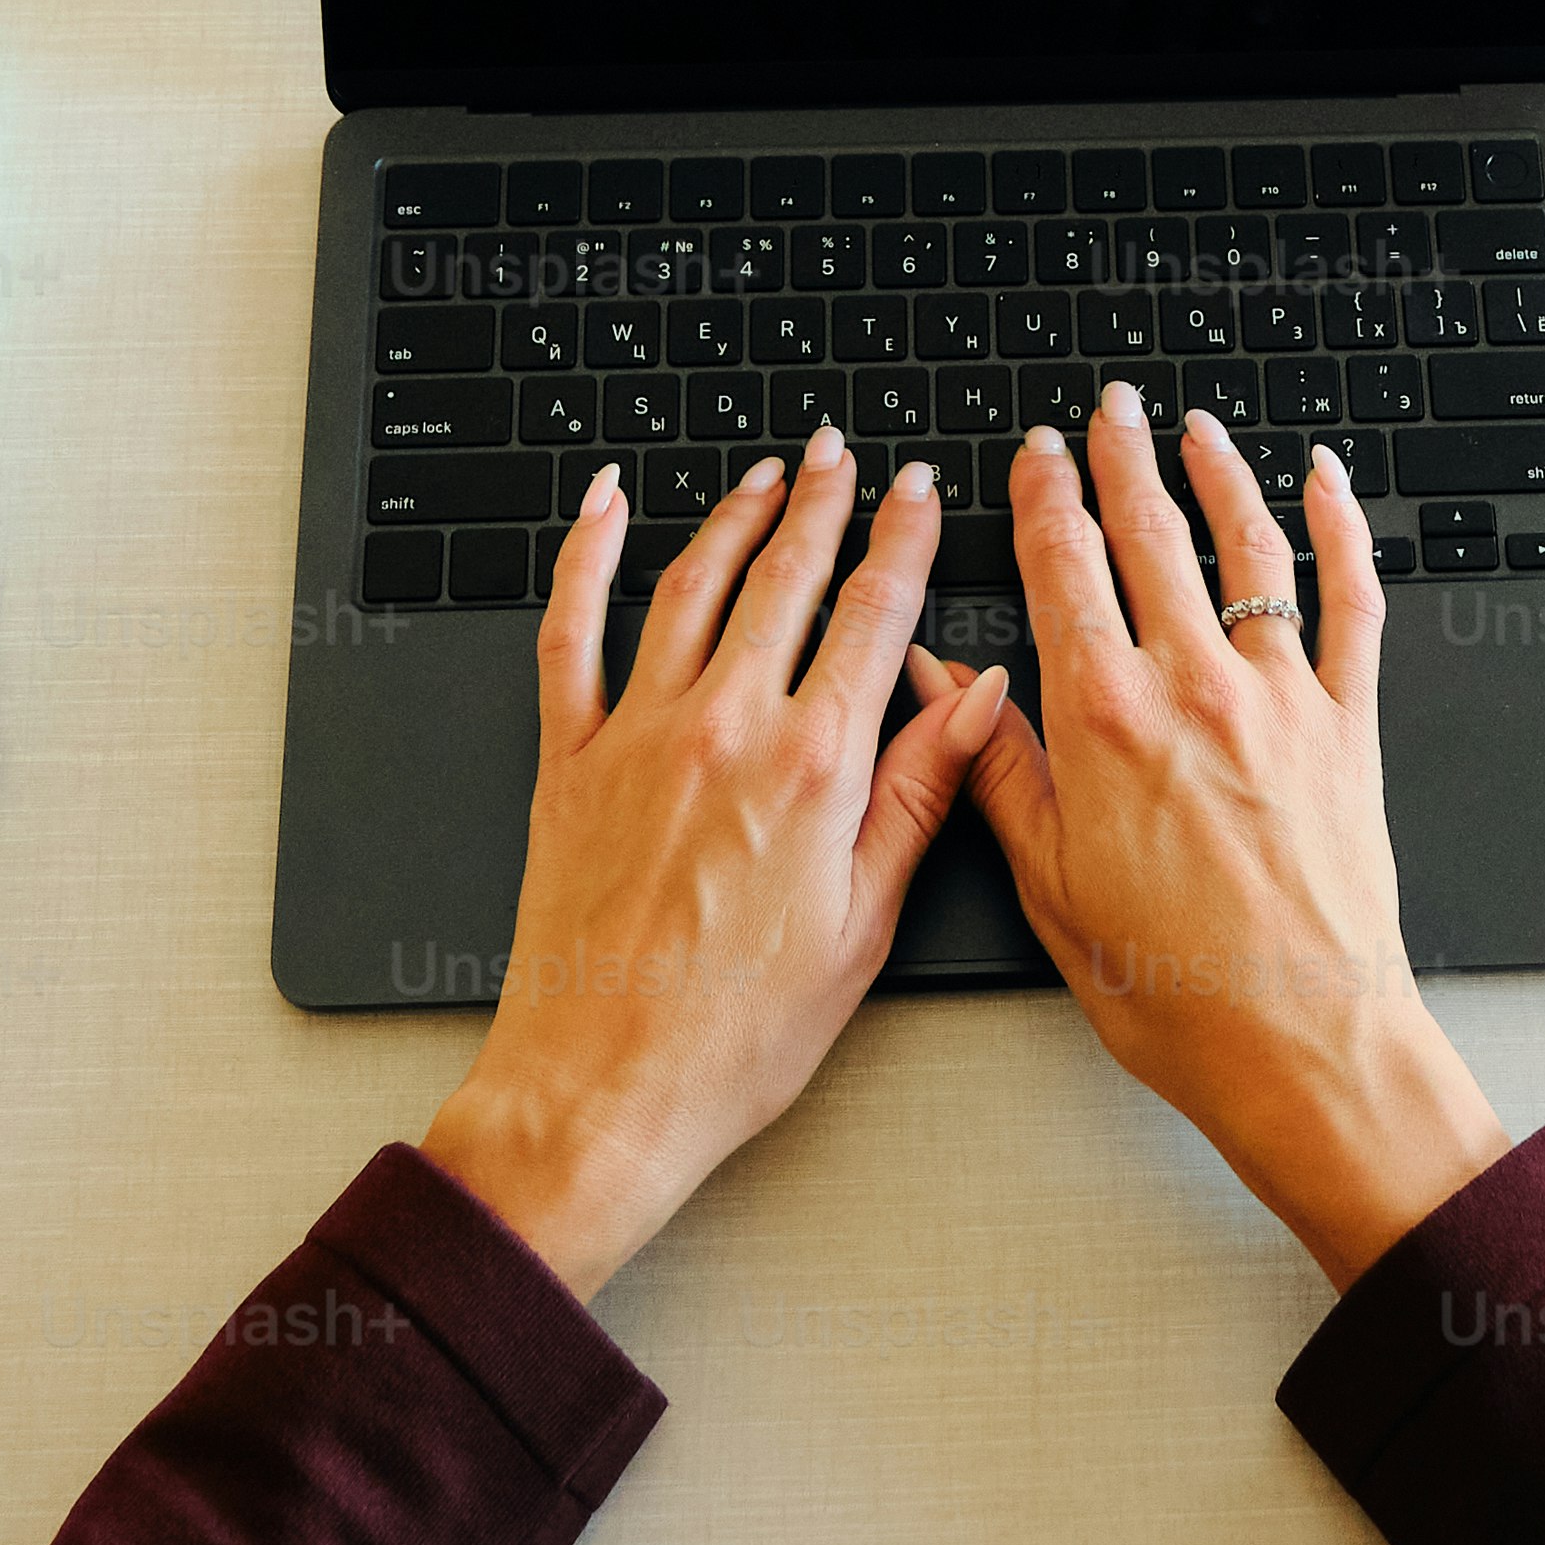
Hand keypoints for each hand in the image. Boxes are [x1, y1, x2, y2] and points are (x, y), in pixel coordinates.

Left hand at [413, 433, 1009, 1296]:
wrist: (602, 1091)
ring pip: (691, 584)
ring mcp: (636, 736)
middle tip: (844, 454)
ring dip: (736, 516)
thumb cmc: (735, 1036)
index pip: (874, 616)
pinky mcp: (567, 760)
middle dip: (825, 502)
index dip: (903, 539)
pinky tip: (606, 506)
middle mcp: (724, 731)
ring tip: (766, 475)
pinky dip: (586, 555)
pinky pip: (570, 631)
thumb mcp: (864, 925)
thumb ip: (920, 796)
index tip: (918, 491)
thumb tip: (976, 703)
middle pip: (786, 578)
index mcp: (812, 770)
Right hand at [941, 389, 1512, 1290]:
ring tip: (1195, 427)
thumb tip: (940, 684)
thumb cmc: (1170, 987)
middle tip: (1107, 409)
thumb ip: (994, 769)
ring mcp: (1278, 697)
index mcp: (1103, 721)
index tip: (1033, 456)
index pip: (1061, 568)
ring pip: (1246, 545)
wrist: (1301, 1044)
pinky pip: (1350, 600)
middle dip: (1121, 458)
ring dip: (1216, 472)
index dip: (1043, 498)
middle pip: (1149, 534)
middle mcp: (1192, 686)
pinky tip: (1325, 483)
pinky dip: (1341, 528)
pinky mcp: (1347, 725)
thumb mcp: (1048, 885)